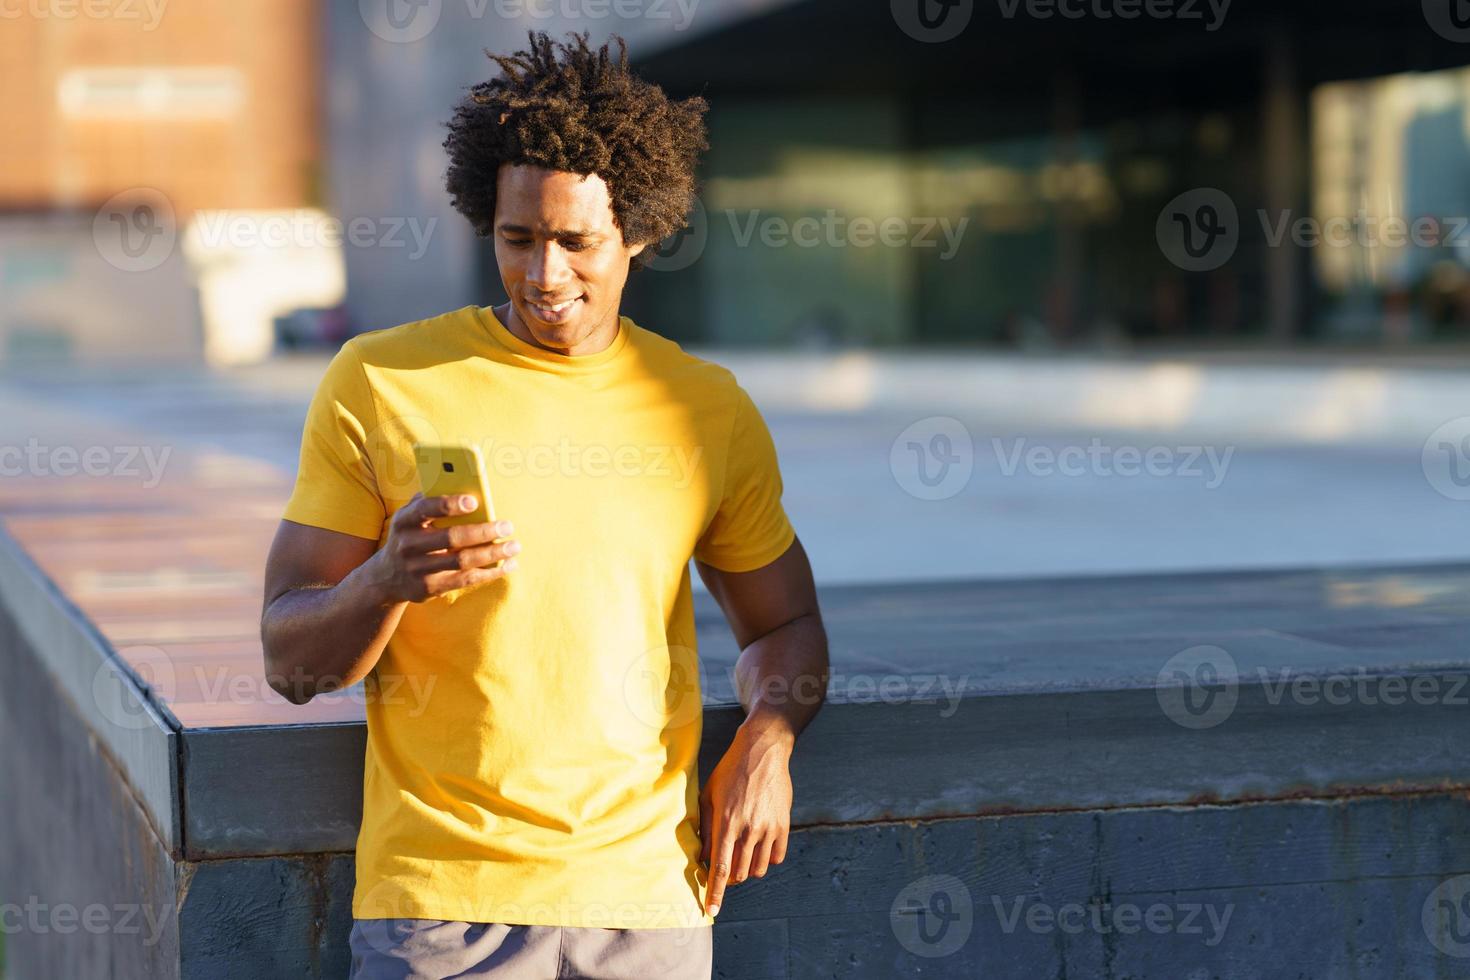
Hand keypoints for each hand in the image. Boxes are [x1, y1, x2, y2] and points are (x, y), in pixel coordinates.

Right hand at [366, 493, 518, 602]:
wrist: (386, 577)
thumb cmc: (410, 536)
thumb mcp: (410, 517)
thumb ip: (429, 501)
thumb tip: (462, 484)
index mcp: (404, 521)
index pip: (425, 509)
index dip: (449, 504)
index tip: (474, 500)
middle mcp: (408, 545)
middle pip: (451, 538)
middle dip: (483, 531)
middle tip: (508, 526)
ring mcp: (418, 569)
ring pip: (462, 561)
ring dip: (492, 553)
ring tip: (514, 546)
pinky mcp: (429, 588)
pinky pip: (464, 580)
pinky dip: (489, 573)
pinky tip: (507, 565)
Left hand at [699, 718, 793, 916]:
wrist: (763, 751)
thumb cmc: (730, 771)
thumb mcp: (709, 796)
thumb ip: (705, 828)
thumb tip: (702, 859)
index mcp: (727, 822)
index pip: (719, 867)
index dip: (715, 892)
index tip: (711, 910)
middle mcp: (749, 828)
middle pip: (738, 872)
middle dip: (729, 877)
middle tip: (725, 866)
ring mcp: (768, 827)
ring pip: (757, 869)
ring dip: (747, 869)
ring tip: (741, 854)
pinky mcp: (784, 825)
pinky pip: (775, 857)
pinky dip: (765, 859)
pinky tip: (758, 846)